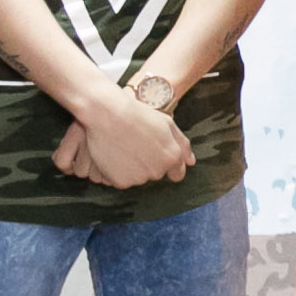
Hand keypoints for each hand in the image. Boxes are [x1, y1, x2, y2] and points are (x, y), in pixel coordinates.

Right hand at [59, 100, 193, 187]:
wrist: (105, 113)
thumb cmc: (135, 114)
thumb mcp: (166, 123)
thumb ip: (182, 144)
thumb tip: (191, 162)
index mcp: (172, 156)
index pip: (177, 174)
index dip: (167, 163)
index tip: (155, 153)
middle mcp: (157, 170)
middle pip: (156, 174)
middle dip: (148, 163)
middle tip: (135, 143)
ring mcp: (139, 178)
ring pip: (138, 178)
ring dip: (132, 167)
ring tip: (123, 146)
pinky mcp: (121, 182)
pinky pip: (122, 181)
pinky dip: (117, 171)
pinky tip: (113, 154)